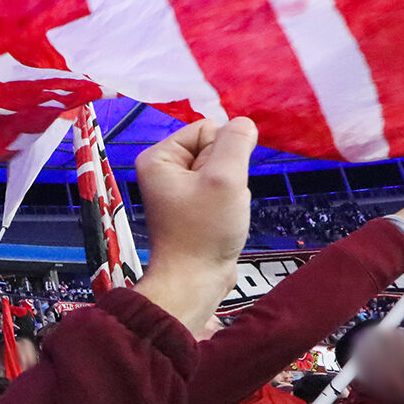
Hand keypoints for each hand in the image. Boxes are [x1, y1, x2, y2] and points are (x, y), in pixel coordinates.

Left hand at [133, 118, 256, 332]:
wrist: (195, 281)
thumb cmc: (204, 231)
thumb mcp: (225, 179)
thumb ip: (236, 143)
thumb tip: (244, 123)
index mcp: (158, 157)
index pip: (208, 129)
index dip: (223, 153)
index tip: (217, 183)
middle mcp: (164, 169)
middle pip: (216, 149)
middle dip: (228, 173)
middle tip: (219, 202)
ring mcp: (179, 188)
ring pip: (224, 170)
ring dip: (232, 190)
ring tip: (221, 213)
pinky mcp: (193, 206)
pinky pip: (222, 189)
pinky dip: (230, 203)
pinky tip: (223, 221)